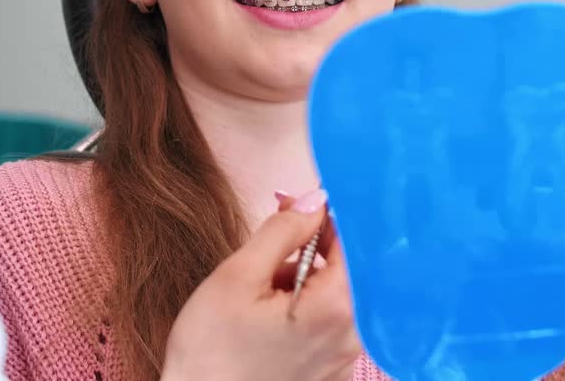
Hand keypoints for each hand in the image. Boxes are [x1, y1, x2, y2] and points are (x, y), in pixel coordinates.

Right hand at [162, 190, 360, 380]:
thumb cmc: (211, 351)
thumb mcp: (238, 276)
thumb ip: (282, 231)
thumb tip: (314, 200)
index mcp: (335, 309)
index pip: (353, 242)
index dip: (325, 215)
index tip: (295, 207)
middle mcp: (351, 337)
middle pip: (346, 269)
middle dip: (311, 248)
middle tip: (267, 249)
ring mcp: (343, 360)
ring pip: (335, 296)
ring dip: (304, 280)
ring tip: (260, 293)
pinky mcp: (329, 374)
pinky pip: (328, 324)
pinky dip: (304, 309)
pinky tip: (268, 318)